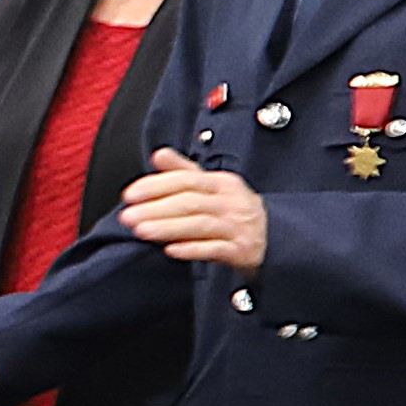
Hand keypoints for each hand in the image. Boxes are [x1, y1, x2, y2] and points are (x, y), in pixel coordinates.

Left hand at [113, 147, 268, 269]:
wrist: (277, 238)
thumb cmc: (237, 211)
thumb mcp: (215, 186)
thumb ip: (185, 171)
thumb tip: (159, 154)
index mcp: (221, 183)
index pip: (186, 180)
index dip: (156, 186)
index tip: (130, 194)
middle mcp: (230, 202)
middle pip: (189, 202)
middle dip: (155, 208)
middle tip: (127, 216)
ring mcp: (237, 227)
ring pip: (199, 224)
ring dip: (168, 228)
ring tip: (142, 231)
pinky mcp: (241, 250)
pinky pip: (215, 249)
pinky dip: (192, 249)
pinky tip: (171, 250)